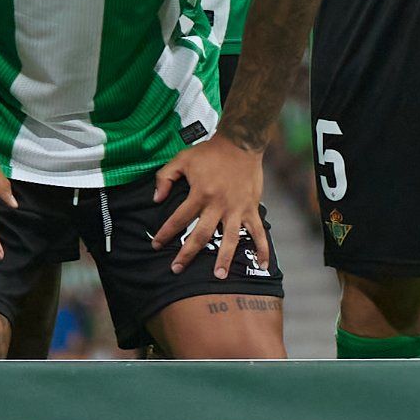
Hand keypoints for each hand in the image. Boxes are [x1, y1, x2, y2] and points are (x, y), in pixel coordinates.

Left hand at [150, 134, 270, 275]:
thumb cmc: (209, 152)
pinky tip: (263, 265)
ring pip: (231, 239)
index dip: (166, 233)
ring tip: (219, 276)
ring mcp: (237, 209)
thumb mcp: (182, 159)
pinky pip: (259, 232)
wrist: (240, 143)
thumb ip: (165, 178)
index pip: (179, 218)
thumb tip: (155, 199)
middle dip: (188, 253)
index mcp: (200, 193)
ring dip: (225, 258)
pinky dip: (262, 249)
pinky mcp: (252, 209)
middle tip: (177, 269)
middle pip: (201, 235)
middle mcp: (218, 204)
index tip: (156, 245)